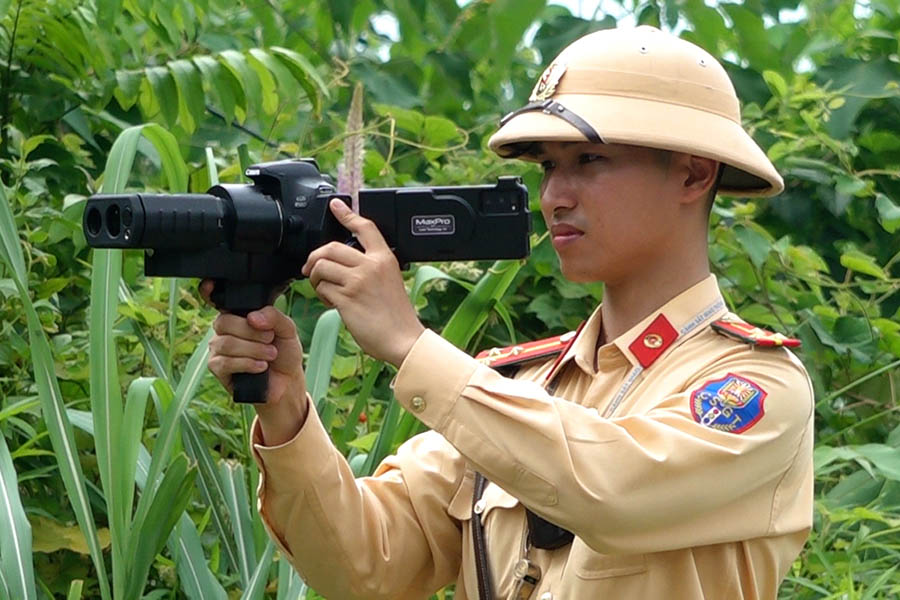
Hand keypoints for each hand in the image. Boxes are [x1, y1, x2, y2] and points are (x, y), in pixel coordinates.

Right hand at [200, 280, 308, 444]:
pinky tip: (261, 366)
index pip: (217, 299)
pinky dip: (246, 363)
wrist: (287, 381)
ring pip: (225, 343)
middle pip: (224, 321)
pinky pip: (224, 362)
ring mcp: (218, 349)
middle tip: (270, 339)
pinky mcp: (218, 369)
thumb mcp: (287, 329)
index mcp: (239, 315)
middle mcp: (225, 329)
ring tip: (270, 355)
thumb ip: (274, 316)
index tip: (210, 285)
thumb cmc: (284, 352)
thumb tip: (253, 317)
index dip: (208, 291)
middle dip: (251, 332)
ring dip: (253, 349)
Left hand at [301, 199, 424, 366]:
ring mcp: (358, 282)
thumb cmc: (397, 316)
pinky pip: (322, 288)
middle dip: (315, 257)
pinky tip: (331, 302)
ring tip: (323, 288)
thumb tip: (344, 264)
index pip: (365, 228)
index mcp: (385, 258)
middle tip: (311, 268)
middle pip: (331, 247)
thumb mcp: (391, 281)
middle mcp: (371, 266)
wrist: (403, 339)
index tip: (336, 205)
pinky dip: (321, 294)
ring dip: (315, 277)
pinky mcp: (347, 299)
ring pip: (322, 266)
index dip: (347, 214)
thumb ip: (371, 268)